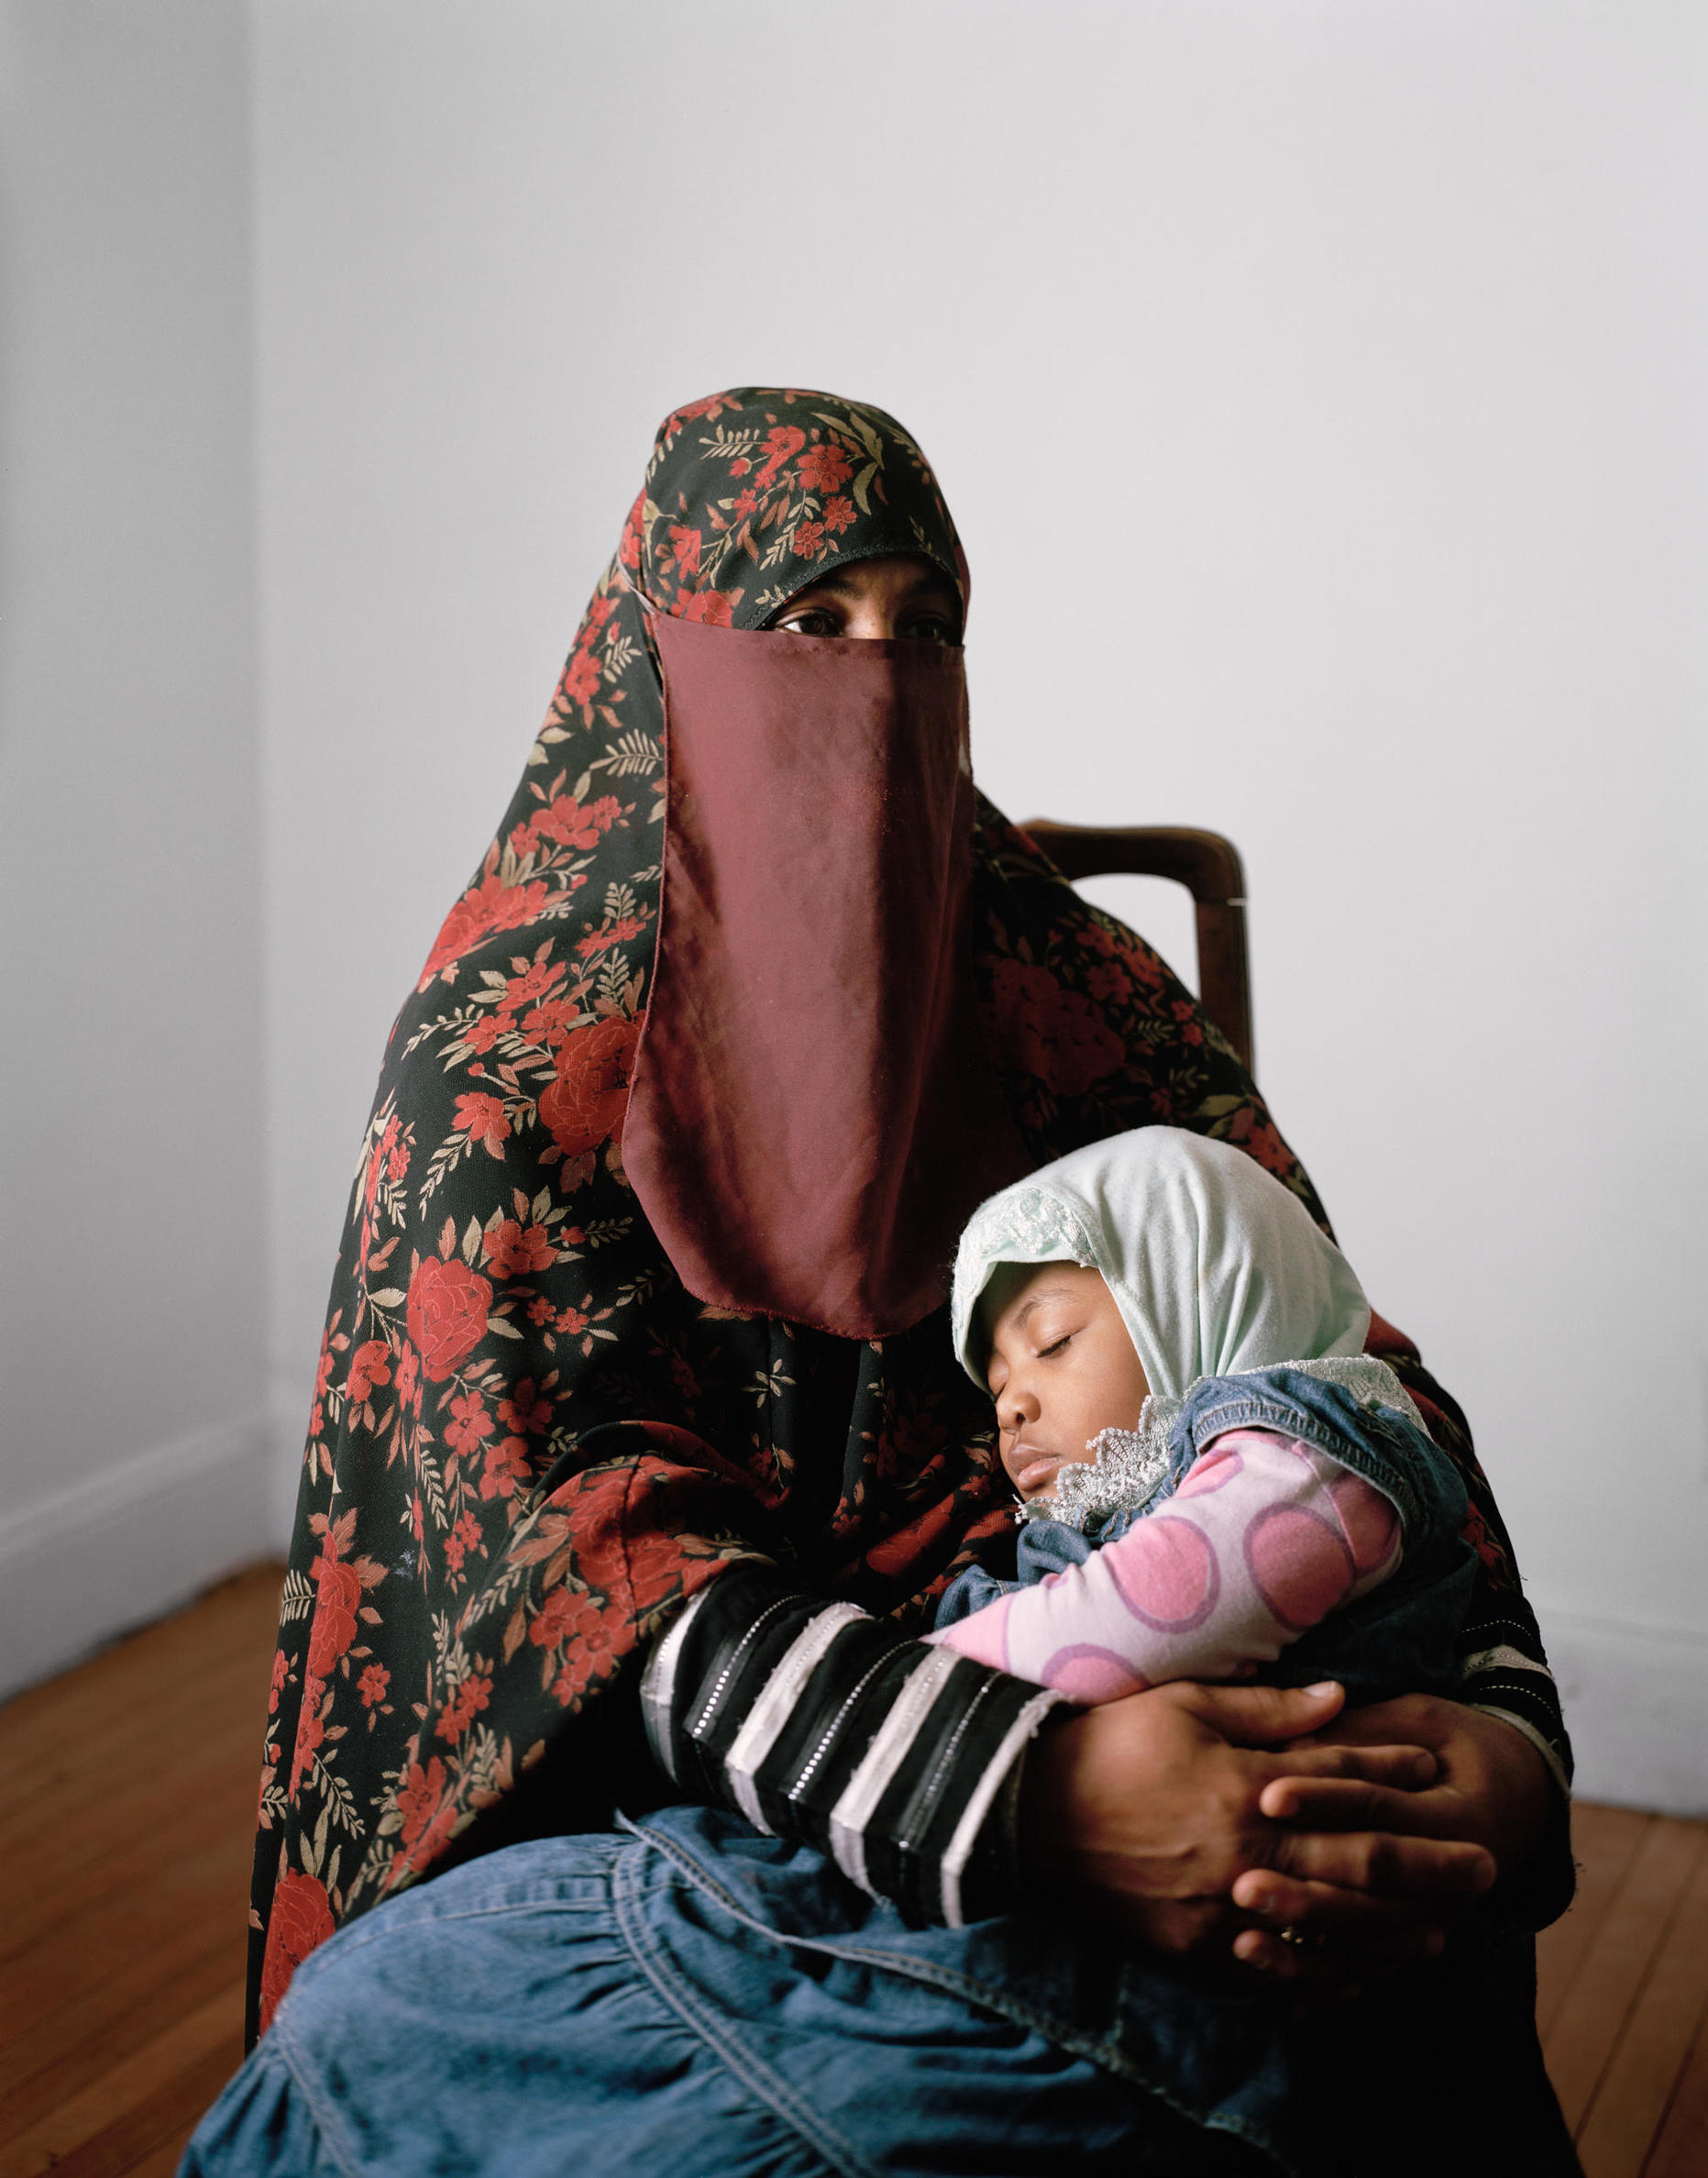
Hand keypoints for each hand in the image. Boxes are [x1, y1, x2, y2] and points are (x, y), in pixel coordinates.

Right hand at [1018, 1680, 1481, 1960]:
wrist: (1025, 1814)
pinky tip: (1362, 1977)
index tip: (1439, 1772)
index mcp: (1242, 1787)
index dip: (1394, 1777)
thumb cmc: (1107, 1746)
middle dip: (1429, 1868)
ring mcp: (1222, 1911)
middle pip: (1357, 1866)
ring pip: (1331, 1931)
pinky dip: (1327, 1978)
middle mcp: (1244, 1854)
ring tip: (1444, 1931)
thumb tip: (1341, 1700)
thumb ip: (1269, 1711)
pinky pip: (1278, 1973)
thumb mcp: (1184, 1704)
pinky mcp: (1196, 1950)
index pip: (1339, 1782)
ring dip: (1395, 1932)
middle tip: (1486, 1869)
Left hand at [1231, 1696, 1551, 1979]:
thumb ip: (1356, 1733)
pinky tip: (1283, 2000)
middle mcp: (1450, 1878)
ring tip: (1244, 1945)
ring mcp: (1435, 1918)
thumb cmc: (1454, 1741)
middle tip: (1241, 1887)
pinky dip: (1329, 1988)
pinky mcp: (1415, 1942)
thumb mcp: (1417, 1718)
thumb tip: (1287, 1742)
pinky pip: (1369, 1975)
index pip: (1375, 1806)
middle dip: (1303, 1891)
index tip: (1266, 1797)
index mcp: (1451, 1813)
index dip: (1322, 1799)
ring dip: (1307, 1948)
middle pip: (1368, 1885)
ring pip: (1365, 1945)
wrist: (1521, 1793)